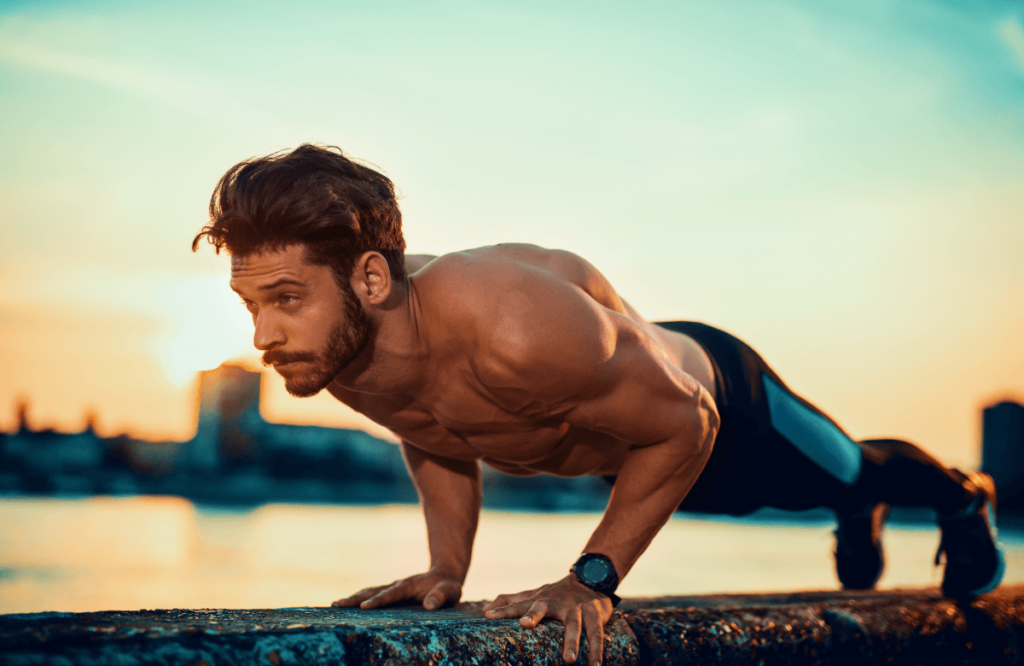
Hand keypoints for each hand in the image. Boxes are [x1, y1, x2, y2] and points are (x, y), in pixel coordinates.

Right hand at [331, 570, 462, 610]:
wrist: (444, 577)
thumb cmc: (447, 587)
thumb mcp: (449, 591)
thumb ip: (440, 597)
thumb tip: (428, 606)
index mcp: (408, 586)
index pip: (390, 594)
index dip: (378, 600)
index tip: (363, 607)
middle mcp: (396, 586)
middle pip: (372, 591)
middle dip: (355, 598)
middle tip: (336, 604)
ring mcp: (392, 589)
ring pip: (369, 592)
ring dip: (353, 598)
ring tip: (335, 605)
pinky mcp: (391, 594)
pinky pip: (372, 596)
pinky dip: (359, 600)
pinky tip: (347, 607)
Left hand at [482, 575, 613, 665]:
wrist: (590, 578)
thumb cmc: (557, 593)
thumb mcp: (534, 595)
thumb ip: (511, 601)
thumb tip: (485, 609)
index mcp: (540, 600)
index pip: (518, 604)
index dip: (503, 610)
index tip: (488, 615)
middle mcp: (556, 602)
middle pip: (543, 607)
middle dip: (534, 615)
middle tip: (525, 624)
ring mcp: (576, 608)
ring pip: (573, 625)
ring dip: (571, 642)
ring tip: (568, 660)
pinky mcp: (594, 614)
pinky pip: (596, 634)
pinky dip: (597, 650)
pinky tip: (596, 665)